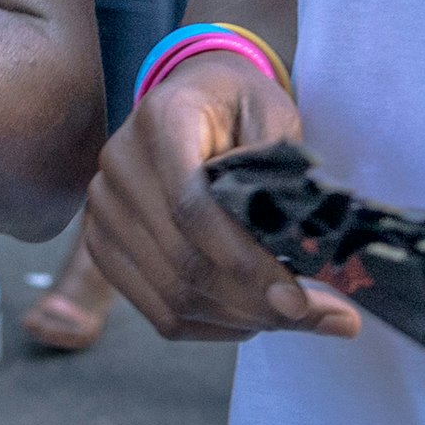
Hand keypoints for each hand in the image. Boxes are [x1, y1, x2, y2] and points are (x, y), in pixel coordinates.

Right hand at [81, 54, 359, 343]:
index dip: (245, 262)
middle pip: (182, 262)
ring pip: (171, 296)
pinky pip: (158, 311)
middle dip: (255, 302)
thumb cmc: (239, 105)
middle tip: (321, 317)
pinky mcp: (105, 245)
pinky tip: (254, 319)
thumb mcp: (273, 113)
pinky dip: (211, 327)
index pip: (192, 208)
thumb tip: (301, 247)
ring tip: (296, 318)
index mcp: (162, 120)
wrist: (191, 96)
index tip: (299, 299)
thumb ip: (282, 171)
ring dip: (240, 321)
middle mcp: (120, 164)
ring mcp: (103, 209)